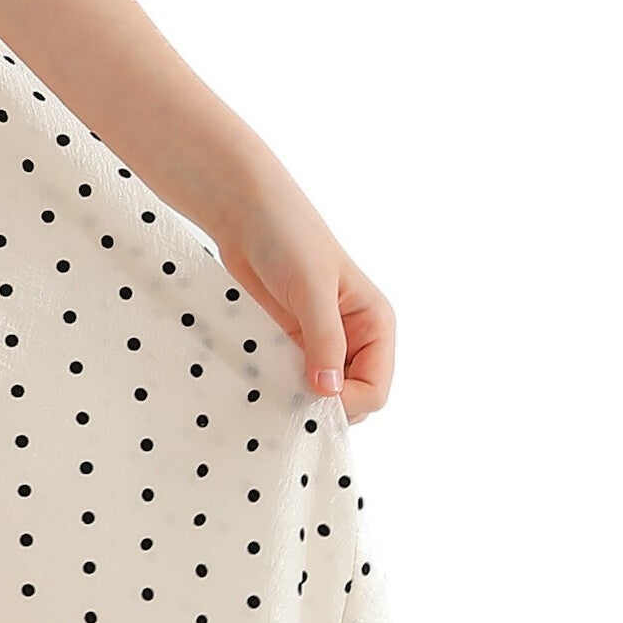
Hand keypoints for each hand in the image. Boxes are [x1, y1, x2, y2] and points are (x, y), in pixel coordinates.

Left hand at [203, 180, 398, 424]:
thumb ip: (324, 341)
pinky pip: (292, 379)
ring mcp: (321, 343)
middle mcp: (354, 338)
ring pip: (320, 394)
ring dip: (299, 398)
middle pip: (351, 398)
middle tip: (289, 397)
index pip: (376, 389)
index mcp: (375, 324)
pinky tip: (262, 381)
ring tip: (273, 389)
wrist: (246, 216)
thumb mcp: (312, 290)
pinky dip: (280, 386)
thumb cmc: (289, 238)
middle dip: (325, 406)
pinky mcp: (291, 342)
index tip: (312, 397)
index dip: (348, 402)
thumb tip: (329, 391)